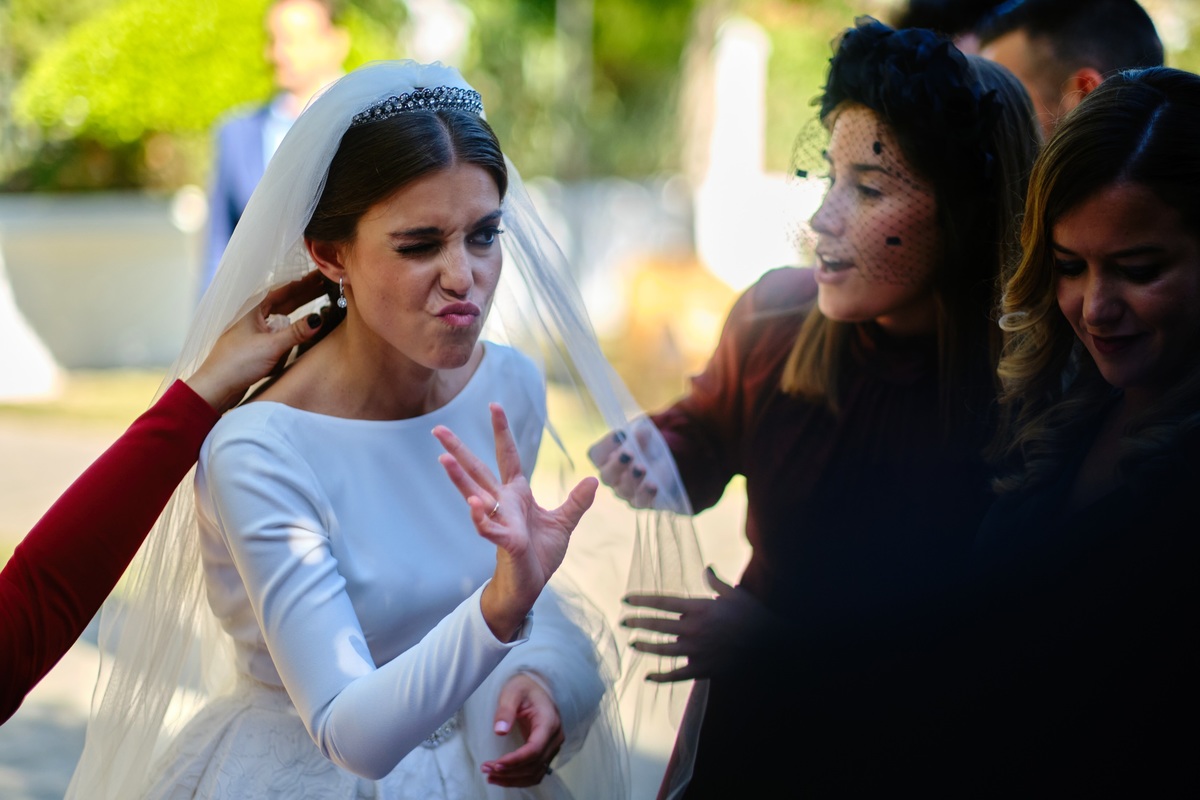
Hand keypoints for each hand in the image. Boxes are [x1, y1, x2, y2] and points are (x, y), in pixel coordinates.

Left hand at [185, 271, 325, 412]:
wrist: (216, 386)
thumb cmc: (238, 363)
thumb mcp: (271, 346)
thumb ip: (296, 332)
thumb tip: (318, 319)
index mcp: (254, 308)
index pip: (285, 289)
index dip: (305, 282)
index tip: (322, 274)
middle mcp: (254, 315)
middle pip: (285, 299)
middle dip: (305, 292)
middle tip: (326, 284)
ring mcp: (254, 329)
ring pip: (282, 312)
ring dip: (299, 306)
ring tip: (317, 299)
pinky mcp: (255, 343)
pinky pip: (278, 327)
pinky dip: (291, 322)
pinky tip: (298, 324)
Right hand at [433, 403, 597, 640]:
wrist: (530, 585)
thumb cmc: (540, 555)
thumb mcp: (564, 523)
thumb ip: (576, 501)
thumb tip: (593, 480)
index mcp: (517, 494)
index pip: (507, 456)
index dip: (501, 431)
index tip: (494, 405)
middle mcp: (504, 504)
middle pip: (478, 471)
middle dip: (459, 450)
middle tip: (438, 430)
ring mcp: (501, 521)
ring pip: (475, 495)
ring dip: (459, 479)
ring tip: (442, 459)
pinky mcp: (505, 542)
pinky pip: (489, 528)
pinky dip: (480, 517)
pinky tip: (473, 505)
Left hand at [481, 673, 563, 786]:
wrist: (533, 688)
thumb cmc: (523, 688)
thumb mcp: (512, 692)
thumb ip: (505, 710)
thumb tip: (499, 731)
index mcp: (549, 721)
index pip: (535, 749)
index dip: (515, 760)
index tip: (495, 764)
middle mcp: (555, 737)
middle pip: (534, 764)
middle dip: (509, 771)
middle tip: (486, 769)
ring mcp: (552, 746)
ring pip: (536, 772)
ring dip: (513, 779)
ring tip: (490, 777)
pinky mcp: (546, 752)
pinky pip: (536, 772)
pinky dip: (520, 779)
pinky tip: (502, 778)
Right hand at [588, 418, 686, 511]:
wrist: (661, 464)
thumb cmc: (644, 446)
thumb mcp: (643, 436)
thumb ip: (641, 434)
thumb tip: (641, 433)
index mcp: (605, 458)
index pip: (597, 454)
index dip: (607, 445)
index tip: (622, 433)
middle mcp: (611, 477)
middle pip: (606, 476)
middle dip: (617, 465)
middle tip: (628, 454)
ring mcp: (624, 491)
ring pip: (623, 490)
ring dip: (632, 479)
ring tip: (642, 468)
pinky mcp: (640, 502)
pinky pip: (640, 502)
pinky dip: (646, 494)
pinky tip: (653, 485)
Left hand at [622, 566, 779, 681]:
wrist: (771, 645)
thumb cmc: (754, 616)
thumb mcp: (735, 594)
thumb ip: (716, 582)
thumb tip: (707, 568)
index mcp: (699, 608)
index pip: (662, 602)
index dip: (641, 600)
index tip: (625, 600)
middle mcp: (694, 628)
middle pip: (657, 625)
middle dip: (637, 622)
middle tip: (623, 622)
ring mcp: (697, 650)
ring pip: (662, 649)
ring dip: (645, 646)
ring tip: (632, 644)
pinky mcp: (703, 669)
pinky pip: (676, 674)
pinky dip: (660, 677)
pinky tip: (648, 676)